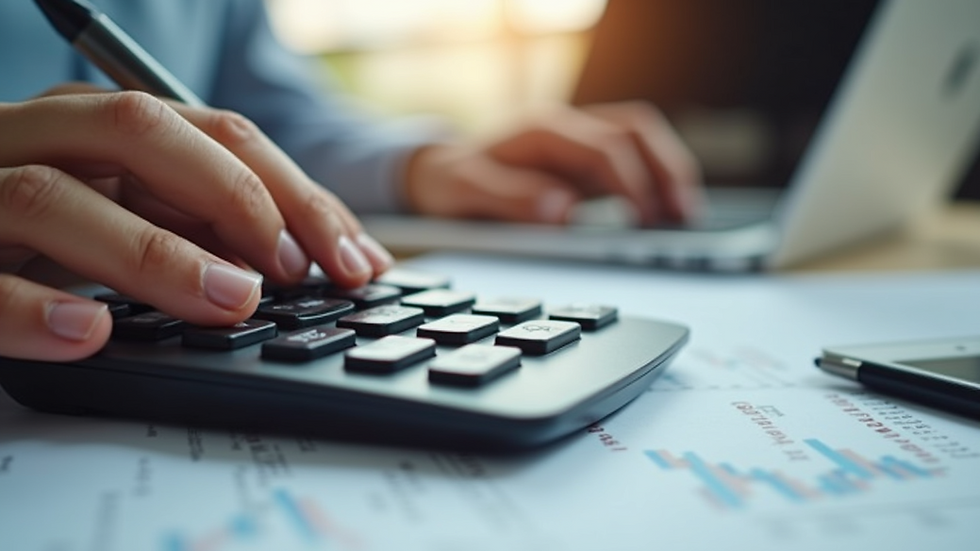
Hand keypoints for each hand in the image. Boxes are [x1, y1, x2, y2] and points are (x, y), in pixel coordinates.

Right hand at [0, 89, 392, 361]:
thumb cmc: (31, 230)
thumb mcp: (124, 207)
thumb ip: (193, 216)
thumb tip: (298, 252)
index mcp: (95, 123)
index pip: (213, 133)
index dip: (294, 192)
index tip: (353, 256)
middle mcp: (35, 138)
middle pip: (140, 135)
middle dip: (237, 200)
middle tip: (293, 272)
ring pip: (51, 197)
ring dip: (153, 252)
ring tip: (228, 301)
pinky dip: (31, 309)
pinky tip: (89, 332)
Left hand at [403, 101, 702, 225]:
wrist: (437, 172)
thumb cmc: (451, 181)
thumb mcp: (465, 191)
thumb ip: (510, 199)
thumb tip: (562, 210)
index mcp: (542, 131)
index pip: (603, 147)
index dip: (629, 182)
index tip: (644, 218)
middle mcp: (566, 128)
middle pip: (634, 130)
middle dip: (665, 169)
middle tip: (684, 214)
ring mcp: (578, 141)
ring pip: (640, 138)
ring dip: (668, 171)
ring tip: (687, 214)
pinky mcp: (584, 160)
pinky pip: (632, 158)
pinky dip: (656, 179)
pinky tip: (668, 211)